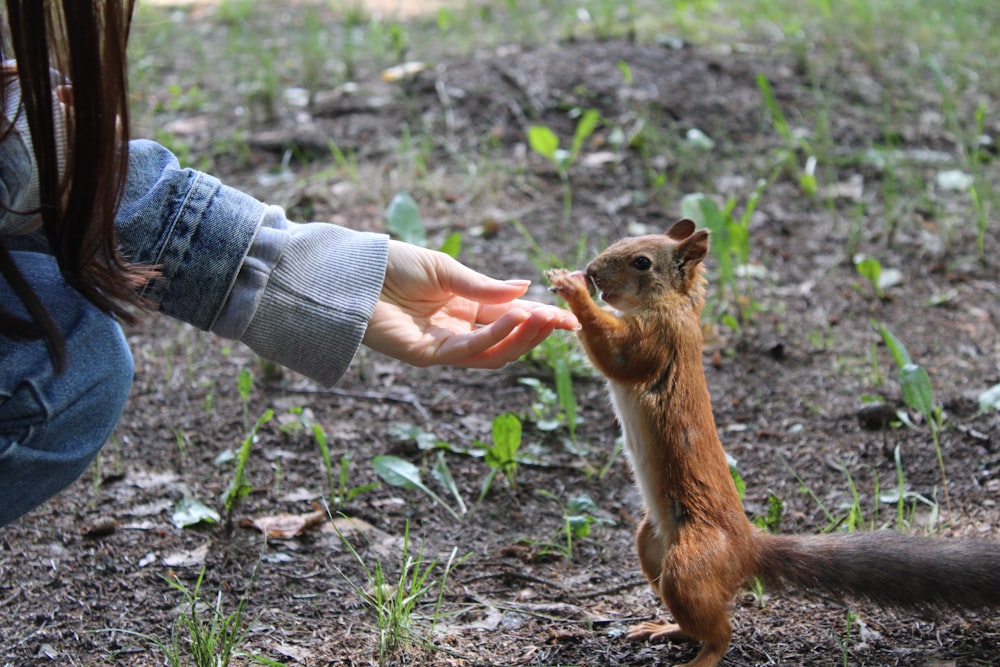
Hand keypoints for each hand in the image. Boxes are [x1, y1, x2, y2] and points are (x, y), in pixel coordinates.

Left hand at [362, 241, 578, 368]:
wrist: (351, 274)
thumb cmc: (391, 266)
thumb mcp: (445, 270)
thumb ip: (484, 287)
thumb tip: (526, 288)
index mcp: (462, 307)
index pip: (508, 317)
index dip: (538, 318)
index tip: (568, 316)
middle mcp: (456, 329)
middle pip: (506, 340)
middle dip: (537, 332)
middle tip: (564, 322)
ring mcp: (442, 345)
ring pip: (493, 353)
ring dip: (521, 338)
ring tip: (543, 319)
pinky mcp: (427, 355)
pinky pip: (469, 351)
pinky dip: (495, 336)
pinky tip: (515, 317)